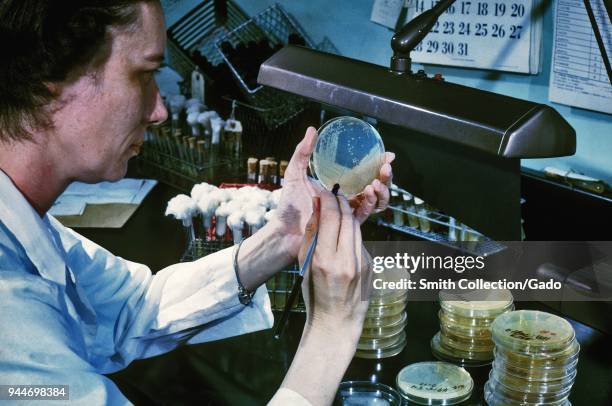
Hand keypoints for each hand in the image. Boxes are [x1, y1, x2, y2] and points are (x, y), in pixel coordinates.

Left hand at [274, 127, 394, 257]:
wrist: (284, 230)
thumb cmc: (289, 204)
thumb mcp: (295, 173)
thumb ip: (303, 152)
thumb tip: (312, 129)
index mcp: (340, 186)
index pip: (365, 174)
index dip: (379, 164)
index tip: (387, 155)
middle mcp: (347, 198)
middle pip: (375, 187)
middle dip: (385, 177)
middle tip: (386, 167)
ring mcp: (347, 212)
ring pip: (375, 202)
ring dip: (381, 191)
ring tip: (375, 182)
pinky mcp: (345, 225)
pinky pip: (364, 215)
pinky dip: (369, 204)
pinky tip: (368, 193)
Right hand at [274, 191, 372, 404]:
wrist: (336, 323)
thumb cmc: (314, 295)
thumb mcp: (304, 266)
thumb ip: (311, 235)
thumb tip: (317, 209)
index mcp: (325, 260)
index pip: (332, 216)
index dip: (328, 198)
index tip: (323, 191)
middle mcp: (347, 260)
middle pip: (348, 217)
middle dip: (340, 201)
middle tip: (332, 195)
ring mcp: (363, 263)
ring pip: (357, 228)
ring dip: (347, 216)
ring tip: (337, 212)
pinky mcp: (372, 266)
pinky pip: (361, 243)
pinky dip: (351, 236)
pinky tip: (343, 243)